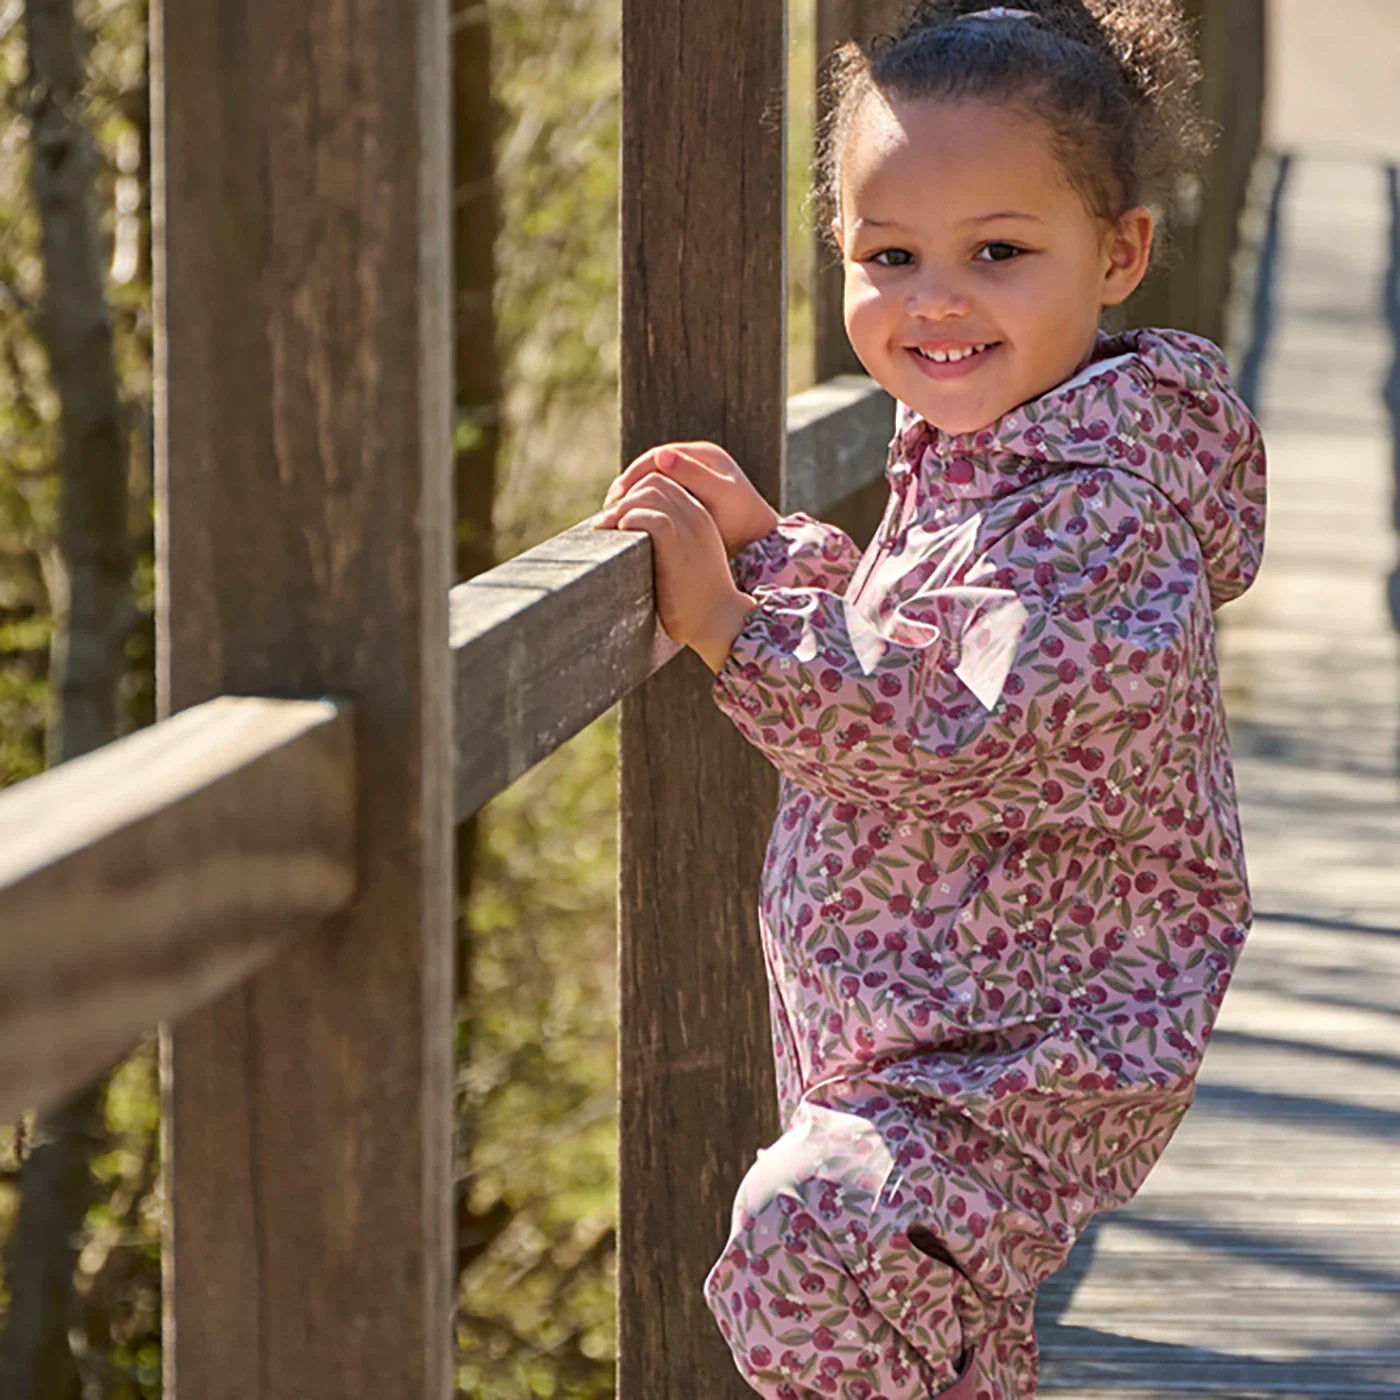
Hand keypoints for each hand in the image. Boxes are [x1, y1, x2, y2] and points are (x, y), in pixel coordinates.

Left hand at [590, 472, 755, 671]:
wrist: (719, 620)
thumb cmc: (695, 598)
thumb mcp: (686, 559)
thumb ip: (668, 541)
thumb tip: (631, 533)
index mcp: (699, 516)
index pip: (663, 482)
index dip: (633, 492)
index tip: (616, 515)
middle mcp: (696, 516)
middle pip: (653, 482)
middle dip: (623, 497)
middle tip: (605, 523)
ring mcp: (689, 528)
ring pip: (648, 494)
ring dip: (620, 509)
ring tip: (606, 530)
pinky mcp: (678, 545)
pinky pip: (649, 517)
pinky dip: (628, 521)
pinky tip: (620, 538)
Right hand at [597, 441, 779, 556]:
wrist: (760, 538)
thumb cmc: (742, 519)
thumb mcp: (719, 497)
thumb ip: (693, 476)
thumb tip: (661, 456)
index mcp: (704, 454)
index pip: (658, 457)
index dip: (634, 474)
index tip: (618, 495)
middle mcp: (698, 460)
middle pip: (652, 467)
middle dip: (628, 484)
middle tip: (609, 505)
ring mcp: (694, 476)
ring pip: (654, 481)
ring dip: (633, 495)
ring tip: (615, 513)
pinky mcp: (691, 493)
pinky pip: (661, 494)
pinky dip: (644, 504)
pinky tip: (633, 519)